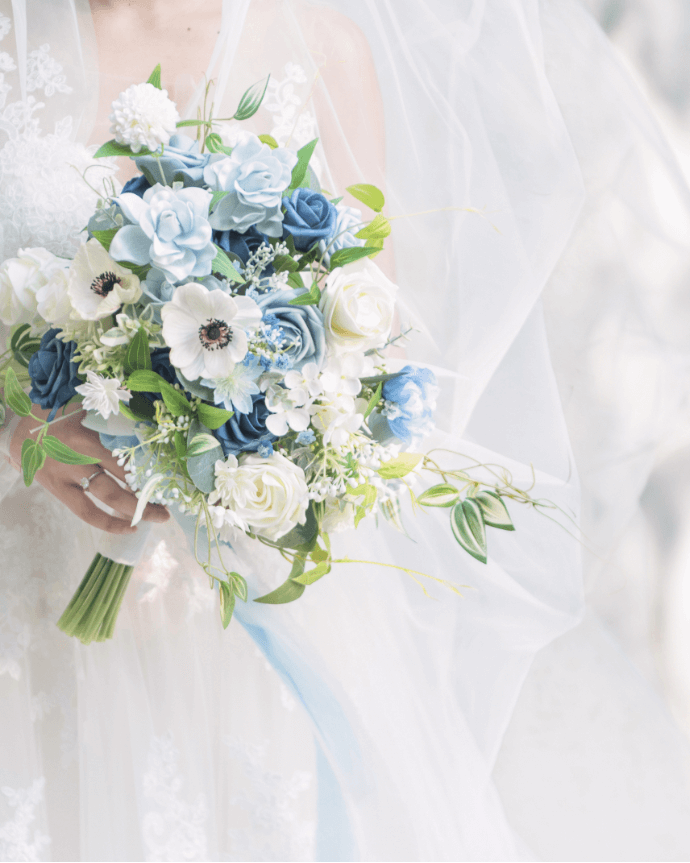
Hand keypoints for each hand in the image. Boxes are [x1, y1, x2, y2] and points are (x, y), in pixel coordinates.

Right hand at [9, 405, 169, 534]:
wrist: (13, 427)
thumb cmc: (53, 412)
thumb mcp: (81, 404)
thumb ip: (110, 411)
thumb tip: (146, 411)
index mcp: (89, 432)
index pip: (129, 451)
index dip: (153, 464)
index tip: (174, 471)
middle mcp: (80, 454)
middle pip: (124, 476)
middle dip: (151, 491)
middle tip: (172, 502)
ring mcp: (69, 474)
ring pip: (110, 497)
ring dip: (137, 509)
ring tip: (159, 517)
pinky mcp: (59, 489)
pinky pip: (87, 512)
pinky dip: (109, 522)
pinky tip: (129, 527)